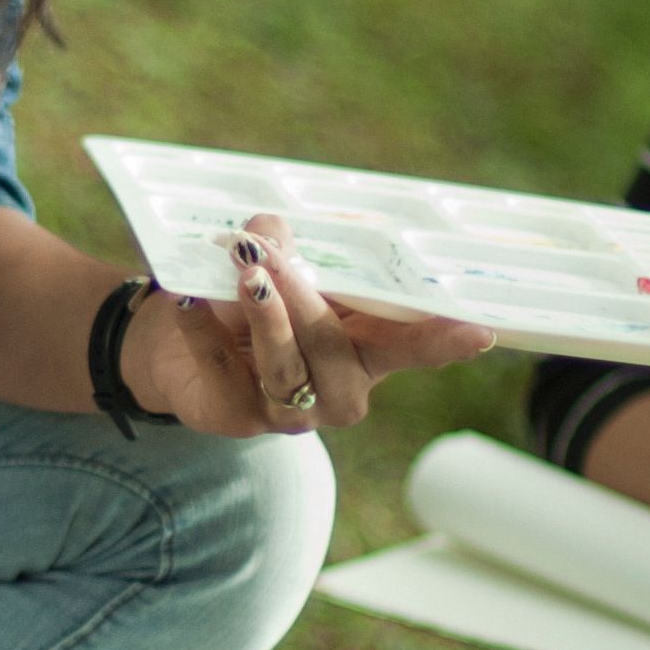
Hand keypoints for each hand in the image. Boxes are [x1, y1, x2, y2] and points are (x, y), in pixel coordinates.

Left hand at [111, 214, 493, 435]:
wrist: (170, 341)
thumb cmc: (248, 301)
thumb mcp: (279, 262)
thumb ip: (289, 243)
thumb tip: (271, 230)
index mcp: (367, 349)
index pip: (413, 347)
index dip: (444, 341)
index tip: (479, 332)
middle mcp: (338, 388)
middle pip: (334, 350)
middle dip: (304, 299)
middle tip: (271, 254)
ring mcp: (290, 413)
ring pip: (286, 369)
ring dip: (266, 317)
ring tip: (245, 274)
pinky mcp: (235, 418)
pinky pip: (223, 372)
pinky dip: (204, 329)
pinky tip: (187, 298)